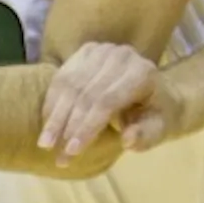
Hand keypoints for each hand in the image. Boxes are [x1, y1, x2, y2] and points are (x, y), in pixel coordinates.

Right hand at [37, 42, 182, 165]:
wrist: (159, 92)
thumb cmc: (158, 116)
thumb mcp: (159, 131)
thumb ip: (145, 136)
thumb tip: (127, 140)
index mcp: (142, 73)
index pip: (107, 101)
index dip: (86, 126)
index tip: (72, 151)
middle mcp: (121, 56)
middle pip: (85, 92)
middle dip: (66, 124)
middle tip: (53, 152)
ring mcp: (102, 50)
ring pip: (69, 84)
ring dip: (54, 115)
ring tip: (44, 142)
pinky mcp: (86, 51)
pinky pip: (62, 76)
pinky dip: (52, 101)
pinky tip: (47, 123)